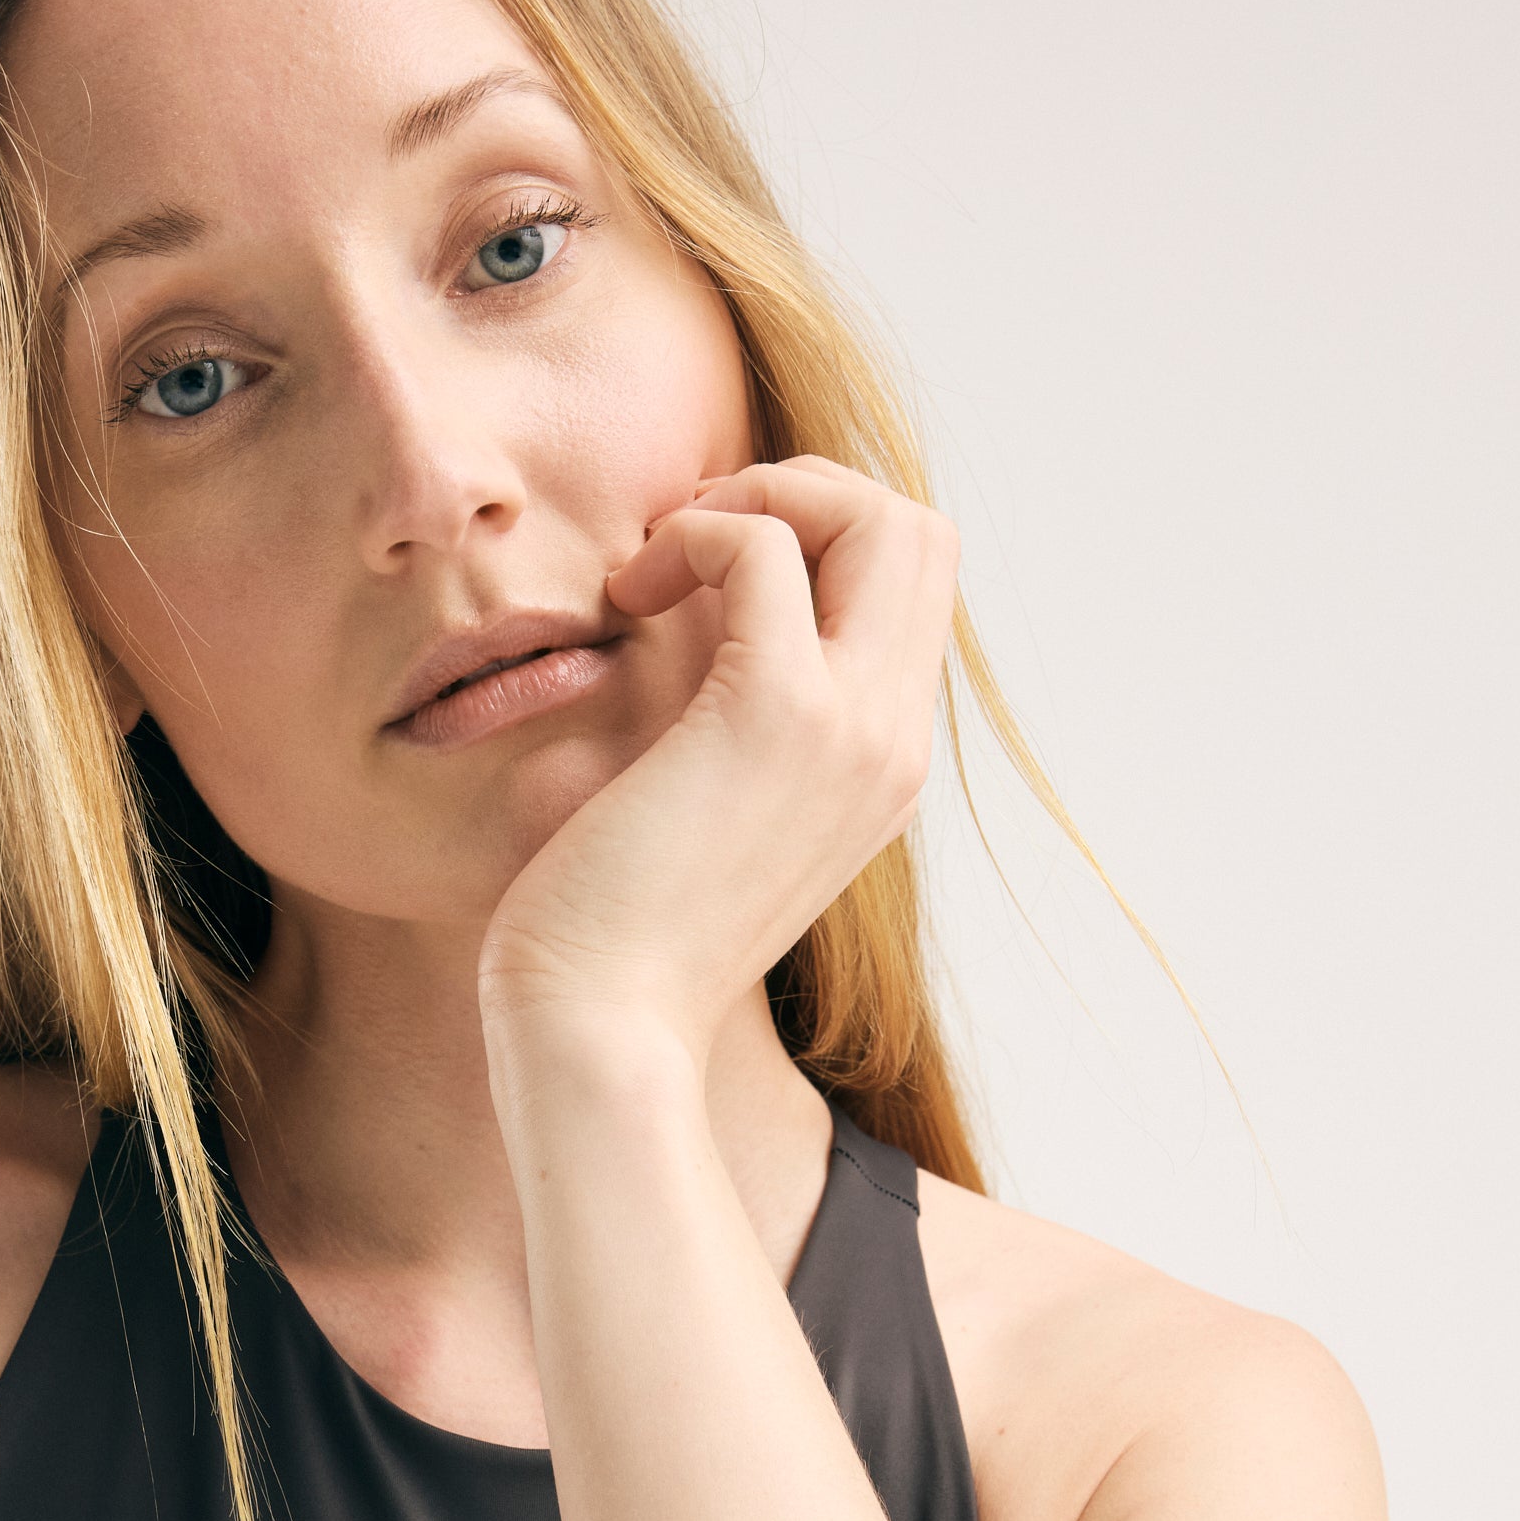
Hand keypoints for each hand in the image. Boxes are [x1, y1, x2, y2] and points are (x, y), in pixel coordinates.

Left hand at [476, 456, 957, 1064]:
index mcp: (885, 764)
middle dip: (805, 491)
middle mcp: (893, 742)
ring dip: (760, 496)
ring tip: (663, 559)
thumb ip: (733, 713)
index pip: (914, 587)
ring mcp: (852, 728)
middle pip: (920, 531)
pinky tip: (628, 596)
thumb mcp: (706, 806)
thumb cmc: (622, 931)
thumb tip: (693, 602)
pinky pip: (765, 546)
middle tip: (693, 541)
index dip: (821, 537)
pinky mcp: (776, 714)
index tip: (710, 572)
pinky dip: (695, 534)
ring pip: (878, 516)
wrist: (600, 1029)